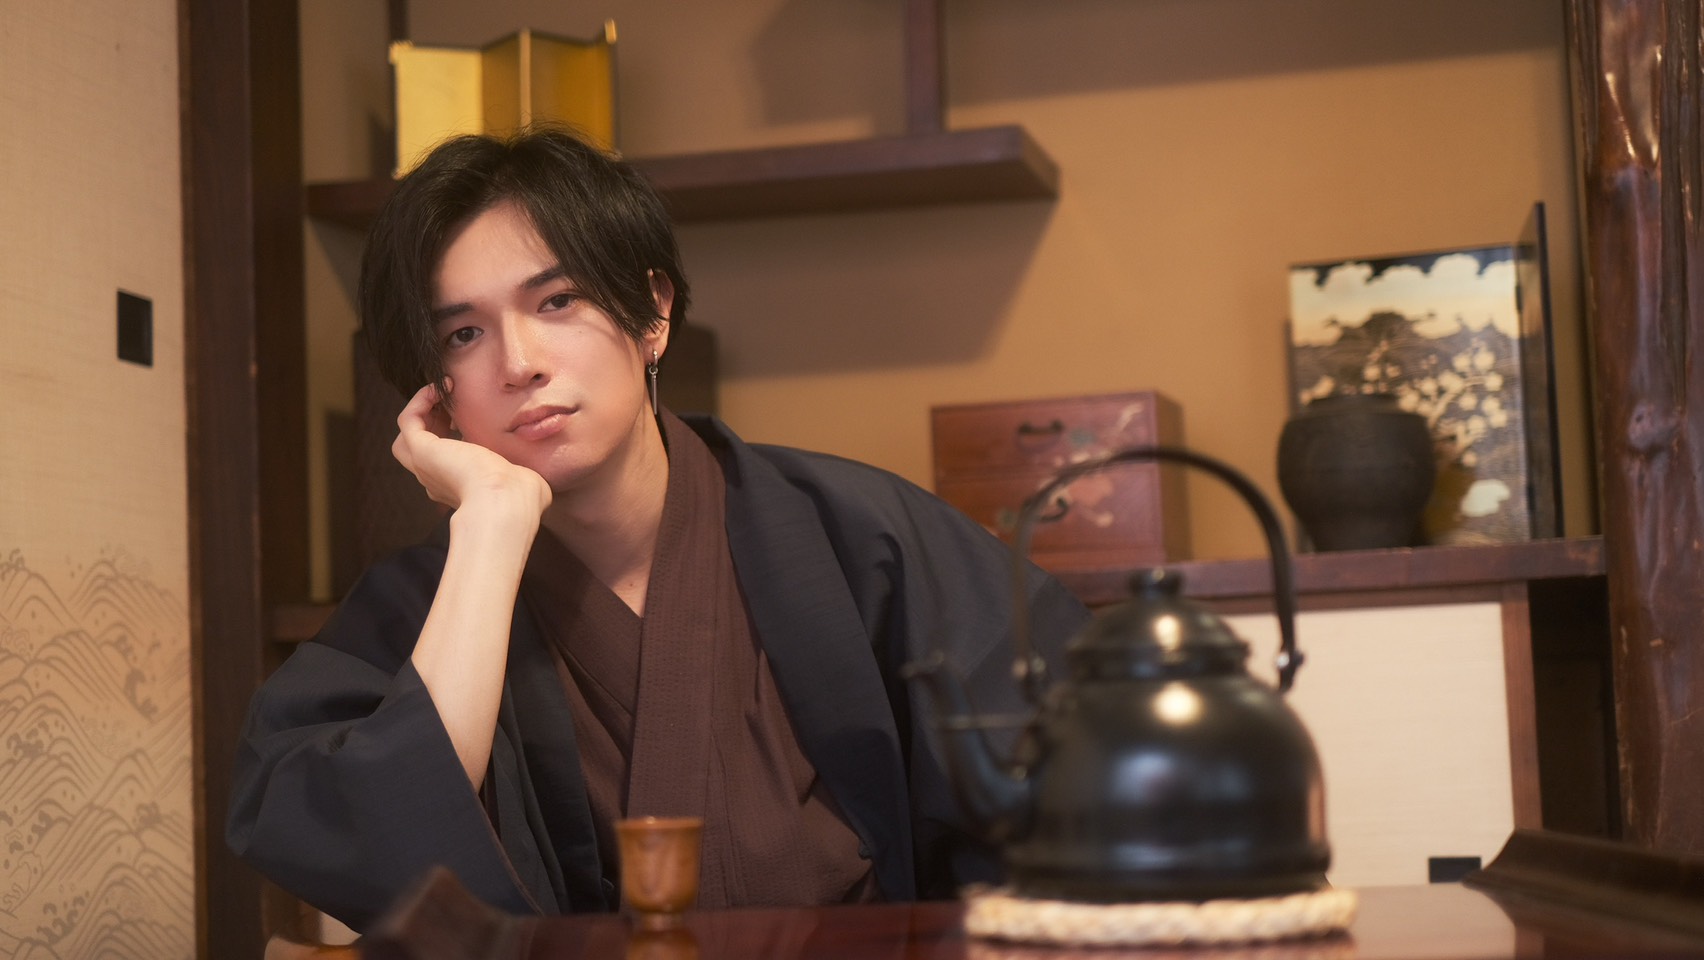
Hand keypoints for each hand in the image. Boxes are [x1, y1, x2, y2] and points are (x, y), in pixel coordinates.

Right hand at [391, 381, 551, 518]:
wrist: (507, 502)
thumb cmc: (521, 496)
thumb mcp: (522, 479)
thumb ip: (521, 474)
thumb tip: (531, 472)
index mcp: (460, 490)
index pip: (447, 462)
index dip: (455, 435)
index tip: (474, 417)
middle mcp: (437, 481)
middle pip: (421, 450)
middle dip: (435, 422)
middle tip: (455, 403)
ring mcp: (426, 467)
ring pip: (406, 439)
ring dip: (422, 414)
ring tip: (443, 393)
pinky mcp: (421, 452)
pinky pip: (407, 421)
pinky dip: (420, 401)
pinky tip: (439, 389)